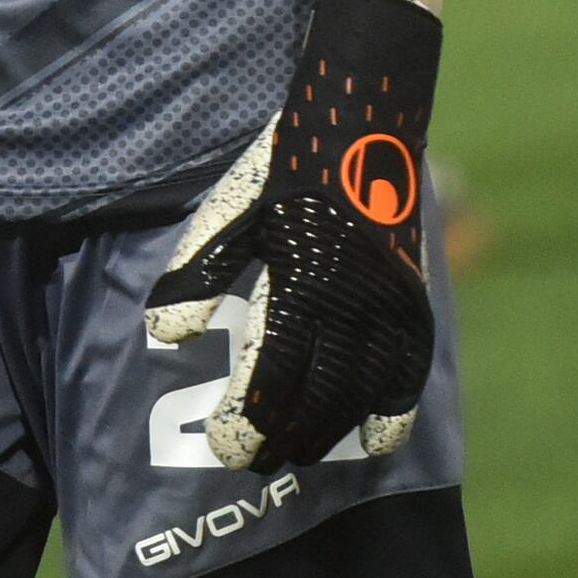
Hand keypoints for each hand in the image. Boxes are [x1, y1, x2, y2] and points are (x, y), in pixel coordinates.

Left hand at [142, 0, 440, 470]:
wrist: (363, 118)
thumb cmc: (284, 166)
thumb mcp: (229, 213)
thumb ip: (197, 276)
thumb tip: (164, 336)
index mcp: (299, 288)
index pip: (272, 386)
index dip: (249, 427)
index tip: (230, 447)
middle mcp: (350, 309)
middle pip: (317, 407)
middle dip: (283, 441)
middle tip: (255, 459)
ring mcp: (388, 309)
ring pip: (362, 402)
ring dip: (328, 434)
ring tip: (299, 449)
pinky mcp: (413, 304)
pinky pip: (407, 378)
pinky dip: (389, 414)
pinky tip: (368, 434)